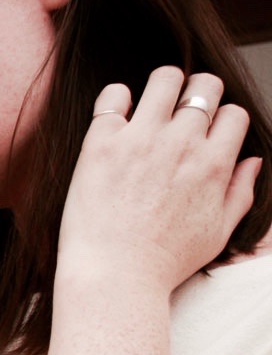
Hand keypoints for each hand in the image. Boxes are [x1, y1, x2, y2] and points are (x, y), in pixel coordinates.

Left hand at [59, 66, 261, 296]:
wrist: (113, 276)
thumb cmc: (164, 262)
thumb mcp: (217, 233)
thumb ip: (240, 193)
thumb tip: (251, 162)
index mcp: (214, 164)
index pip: (233, 114)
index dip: (222, 120)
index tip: (205, 133)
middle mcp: (182, 144)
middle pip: (204, 86)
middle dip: (198, 92)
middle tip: (180, 110)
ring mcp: (140, 140)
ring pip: (164, 78)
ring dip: (162, 84)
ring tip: (150, 103)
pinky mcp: (101, 144)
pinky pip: (113, 96)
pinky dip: (116, 96)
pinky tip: (116, 113)